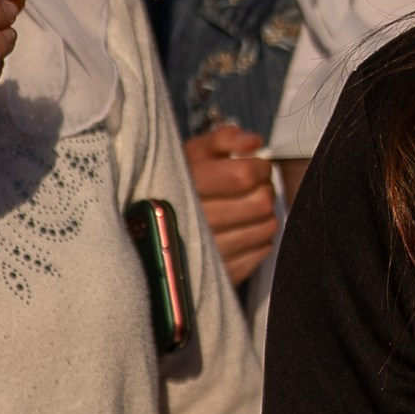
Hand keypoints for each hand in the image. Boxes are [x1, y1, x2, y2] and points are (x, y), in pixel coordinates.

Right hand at [185, 121, 278, 287]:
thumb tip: (254, 142)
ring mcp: (207, 253)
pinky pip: (262, 251)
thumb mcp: (191, 153)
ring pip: (266, 227)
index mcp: (186, 187)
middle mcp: (194, 222)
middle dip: (264, 189)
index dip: (260, 167)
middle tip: (252, 187)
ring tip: (246, 207)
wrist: (148, 229)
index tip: (255, 166)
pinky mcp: (219, 274)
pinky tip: (240, 229)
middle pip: (260, 202)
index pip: (244, 176)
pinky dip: (258, 238)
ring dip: (264, 214)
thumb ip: (223, 139)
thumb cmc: (176, 184)